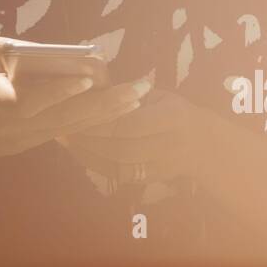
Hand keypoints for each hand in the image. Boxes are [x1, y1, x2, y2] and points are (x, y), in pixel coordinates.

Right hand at [0, 36, 149, 166]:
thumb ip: (12, 47)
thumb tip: (48, 48)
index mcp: (2, 105)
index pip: (33, 100)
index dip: (59, 91)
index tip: (85, 79)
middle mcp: (24, 125)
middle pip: (70, 116)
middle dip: (106, 102)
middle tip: (138, 88)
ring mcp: (39, 136)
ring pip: (80, 125)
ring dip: (112, 111)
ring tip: (140, 95)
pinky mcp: (48, 139)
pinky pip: (80, 128)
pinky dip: (103, 117)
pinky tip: (126, 106)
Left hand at [58, 87, 209, 185]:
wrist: (204, 146)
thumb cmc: (176, 112)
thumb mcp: (161, 96)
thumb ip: (132, 94)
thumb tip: (96, 85)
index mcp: (172, 118)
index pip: (131, 122)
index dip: (102, 119)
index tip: (78, 108)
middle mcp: (168, 146)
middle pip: (121, 147)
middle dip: (89, 138)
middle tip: (62, 124)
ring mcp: (160, 167)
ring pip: (116, 165)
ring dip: (86, 153)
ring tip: (63, 138)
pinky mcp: (150, 180)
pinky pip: (117, 175)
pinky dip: (94, 164)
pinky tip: (77, 152)